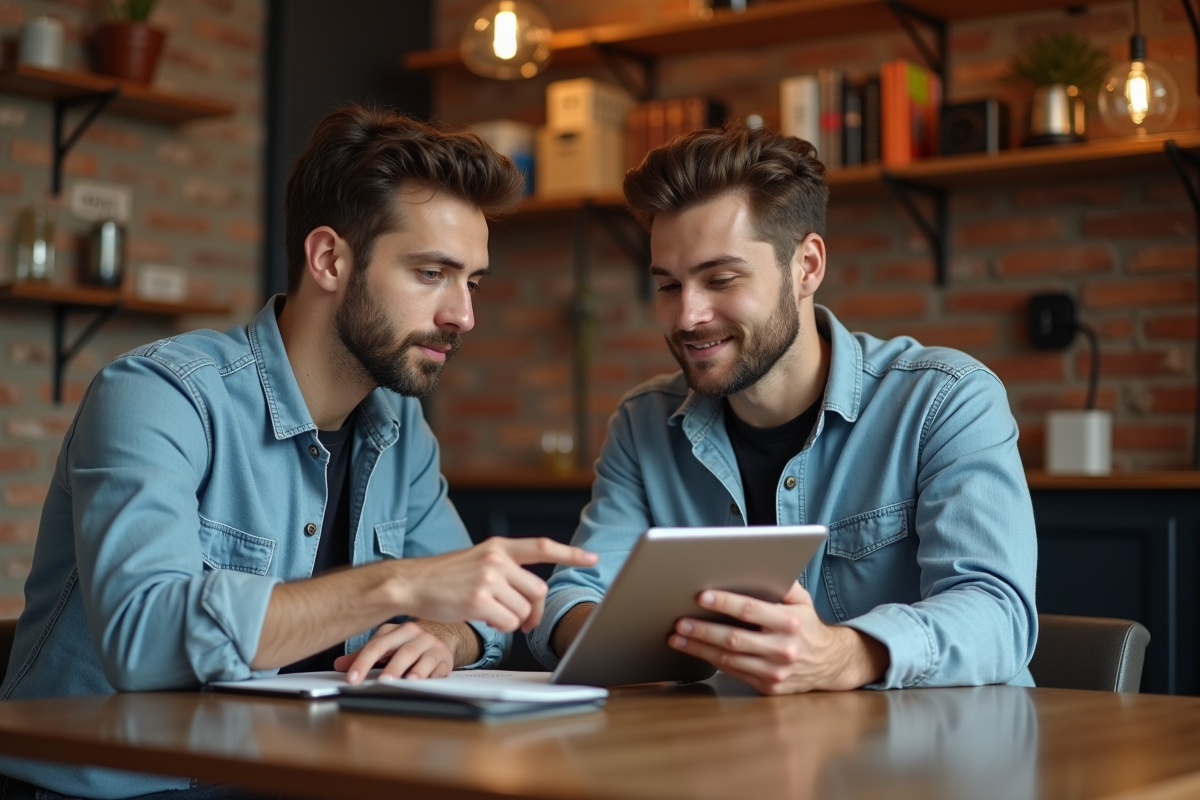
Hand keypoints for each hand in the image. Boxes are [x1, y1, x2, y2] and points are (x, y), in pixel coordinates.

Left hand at [335, 621, 453, 683]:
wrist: (442, 636)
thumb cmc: (408, 643)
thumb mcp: (386, 646)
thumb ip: (364, 655)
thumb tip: (339, 665)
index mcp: (394, 630)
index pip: (376, 645)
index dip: (362, 662)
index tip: (352, 679)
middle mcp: (412, 633)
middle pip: (399, 650)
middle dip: (389, 667)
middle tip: (380, 682)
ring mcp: (429, 643)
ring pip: (417, 655)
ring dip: (407, 670)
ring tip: (399, 682)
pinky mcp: (443, 656)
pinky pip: (435, 664)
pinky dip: (426, 674)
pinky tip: (418, 681)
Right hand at [392, 537, 597, 634]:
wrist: (411, 583)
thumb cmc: (445, 576)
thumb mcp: (478, 560)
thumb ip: (505, 569)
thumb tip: (532, 595)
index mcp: (499, 547)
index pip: (542, 546)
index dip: (570, 554)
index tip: (592, 558)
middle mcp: (496, 560)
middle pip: (538, 591)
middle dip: (535, 612)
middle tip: (525, 621)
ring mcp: (488, 579)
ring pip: (523, 611)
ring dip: (514, 621)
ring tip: (493, 615)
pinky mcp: (479, 600)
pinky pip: (508, 623)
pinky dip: (501, 627)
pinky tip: (484, 619)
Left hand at [668, 582, 888, 694]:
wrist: (830, 665)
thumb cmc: (808, 626)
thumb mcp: (803, 601)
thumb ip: (783, 584)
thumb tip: (759, 566)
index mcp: (789, 622)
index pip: (750, 610)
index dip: (724, 603)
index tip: (701, 596)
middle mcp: (782, 649)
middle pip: (734, 638)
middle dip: (703, 629)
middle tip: (679, 621)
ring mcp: (774, 671)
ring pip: (728, 659)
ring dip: (699, 648)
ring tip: (677, 637)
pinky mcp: (767, 687)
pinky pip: (733, 672)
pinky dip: (711, 661)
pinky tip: (695, 650)